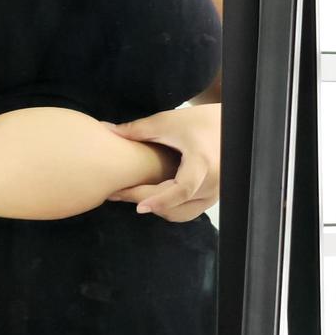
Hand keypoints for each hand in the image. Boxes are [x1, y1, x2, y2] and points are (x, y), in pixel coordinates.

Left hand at [107, 104, 220, 221]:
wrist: (229, 126)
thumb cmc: (200, 121)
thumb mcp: (168, 122)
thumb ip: (137, 130)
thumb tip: (106, 130)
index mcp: (204, 163)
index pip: (183, 189)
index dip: (161, 200)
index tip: (139, 207)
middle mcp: (214, 183)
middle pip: (176, 203)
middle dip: (145, 201)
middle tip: (116, 194)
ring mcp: (215, 193)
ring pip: (182, 213)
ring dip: (157, 208)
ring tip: (131, 194)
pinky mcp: (213, 198)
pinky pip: (188, 211)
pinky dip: (169, 208)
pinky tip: (151, 196)